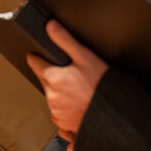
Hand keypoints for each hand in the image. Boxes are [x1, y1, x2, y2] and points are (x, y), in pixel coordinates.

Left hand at [27, 21, 107, 144]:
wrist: (115, 113)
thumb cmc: (102, 86)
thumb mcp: (85, 56)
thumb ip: (65, 40)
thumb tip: (51, 26)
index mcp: (54, 78)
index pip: (35, 63)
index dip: (38, 58)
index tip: (39, 57)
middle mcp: (51, 96)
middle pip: (44, 80)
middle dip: (53, 75)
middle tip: (71, 74)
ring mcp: (57, 111)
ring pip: (52, 97)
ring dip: (59, 92)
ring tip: (78, 90)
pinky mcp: (63, 124)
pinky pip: (59, 113)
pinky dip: (66, 107)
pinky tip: (78, 103)